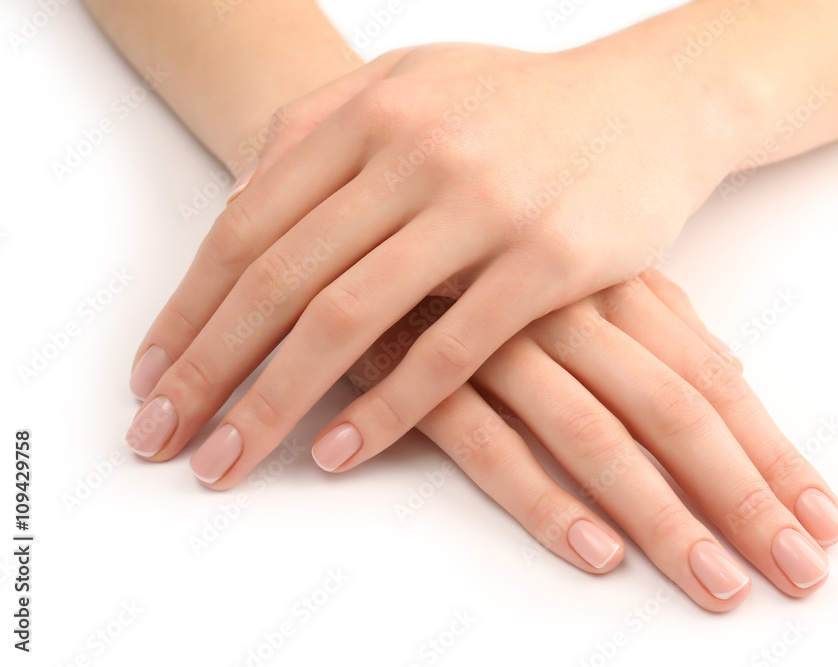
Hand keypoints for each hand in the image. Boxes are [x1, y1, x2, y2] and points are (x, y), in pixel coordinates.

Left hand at [125, 41, 757, 487]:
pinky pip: (450, 351)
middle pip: (279, 278)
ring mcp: (483, 207)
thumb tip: (239, 202)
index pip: (248, 225)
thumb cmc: (522, 104)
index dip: (189, 308)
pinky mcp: (550, 261)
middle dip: (207, 369)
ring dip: (275, 400)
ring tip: (226, 460)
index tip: (151, 376)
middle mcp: (416, 153)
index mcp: (370, 112)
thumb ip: (319, 128)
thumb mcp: (412, 83)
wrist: (654, 100)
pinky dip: (386, 408)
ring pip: (349, 318)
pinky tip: (336, 452)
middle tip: (159, 438)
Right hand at [344, 272, 837, 610]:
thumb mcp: (583, 266)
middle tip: (794, 574)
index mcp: (615, 286)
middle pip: (676, 414)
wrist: (370, 197)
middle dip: (742, 498)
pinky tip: (594, 553)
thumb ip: (658, 318)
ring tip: (714, 586)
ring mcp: (497, 340)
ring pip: (596, 435)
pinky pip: (489, 441)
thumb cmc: (490, 239)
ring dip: (661, 517)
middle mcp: (569, 312)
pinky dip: (543, 498)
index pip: (712, 381)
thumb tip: (734, 376)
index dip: (772, 454)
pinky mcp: (423, 370)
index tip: (823, 521)